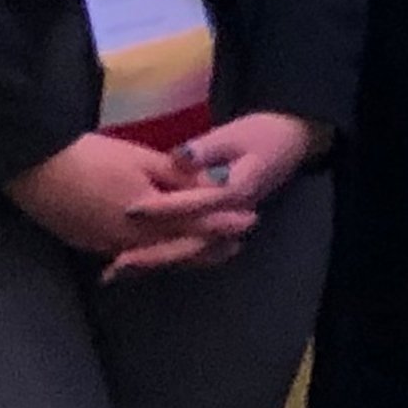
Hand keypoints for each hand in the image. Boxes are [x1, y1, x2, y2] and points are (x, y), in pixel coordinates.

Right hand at [9, 131, 237, 277]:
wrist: (35, 170)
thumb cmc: (90, 156)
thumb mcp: (140, 158)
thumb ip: (177, 175)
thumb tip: (210, 183)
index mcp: (149, 213)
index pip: (196, 222)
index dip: (224, 222)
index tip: (250, 218)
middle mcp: (132, 238)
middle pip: (180, 248)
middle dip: (211, 246)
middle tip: (237, 244)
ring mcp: (110, 246)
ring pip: (158, 258)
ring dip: (187, 256)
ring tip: (213, 252)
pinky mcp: (92, 247)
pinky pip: (134, 258)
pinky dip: (157, 257)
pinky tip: (167, 255)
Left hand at [103, 113, 324, 282]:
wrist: (290, 144)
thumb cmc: (262, 135)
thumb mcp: (235, 135)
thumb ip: (206, 149)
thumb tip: (178, 157)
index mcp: (237, 191)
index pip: (197, 204)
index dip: (164, 208)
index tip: (130, 209)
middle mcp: (232, 217)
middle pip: (191, 242)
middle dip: (154, 253)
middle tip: (117, 263)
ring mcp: (227, 226)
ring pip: (189, 252)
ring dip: (155, 262)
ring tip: (118, 272)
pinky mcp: (218, 229)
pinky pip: (190, 248)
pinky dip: (163, 256)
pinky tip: (134, 264)